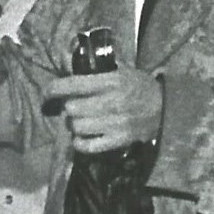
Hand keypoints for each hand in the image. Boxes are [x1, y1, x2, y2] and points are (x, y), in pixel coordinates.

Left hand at [44, 69, 164, 153]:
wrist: (166, 108)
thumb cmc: (140, 86)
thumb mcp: (122, 70)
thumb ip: (98, 71)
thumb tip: (68, 67)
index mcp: (112, 81)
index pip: (74, 85)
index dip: (54, 89)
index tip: (47, 92)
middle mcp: (113, 102)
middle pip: (72, 108)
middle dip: (67, 107)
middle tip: (71, 106)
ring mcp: (116, 123)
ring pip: (77, 127)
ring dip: (73, 124)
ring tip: (79, 120)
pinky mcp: (119, 140)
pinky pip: (89, 146)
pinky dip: (80, 142)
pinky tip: (81, 137)